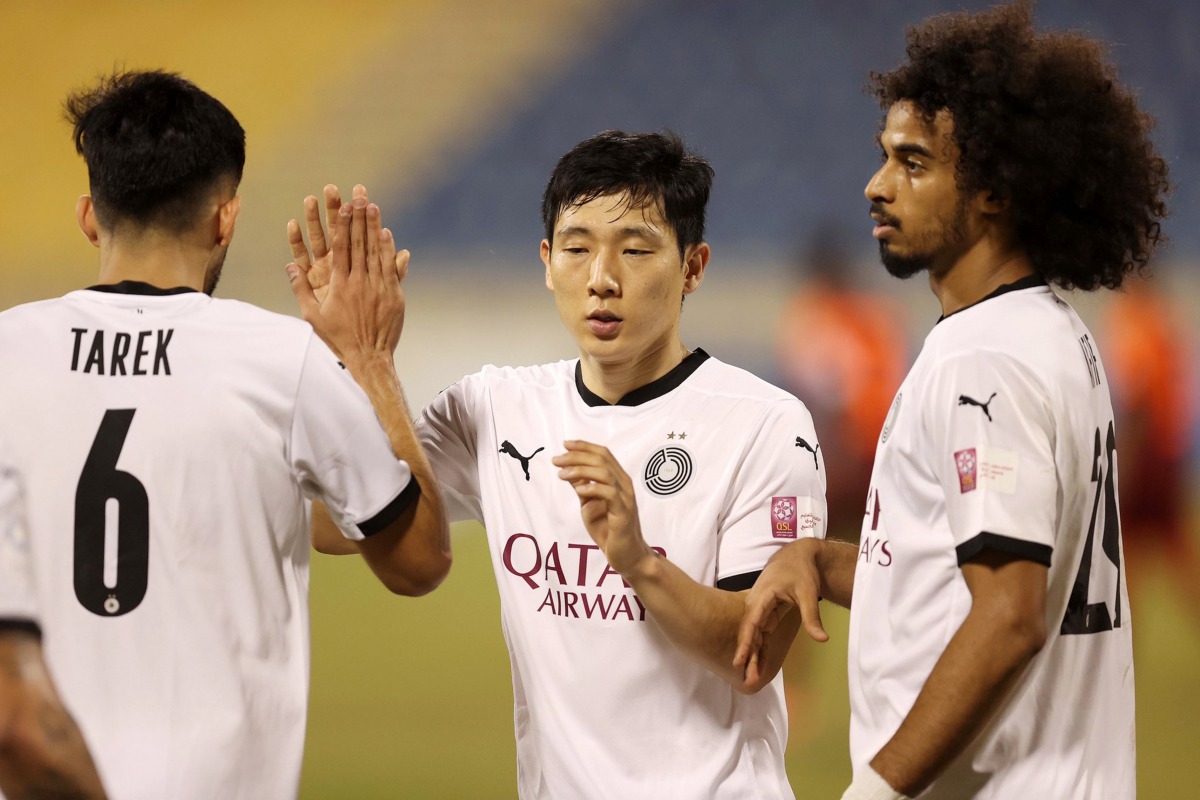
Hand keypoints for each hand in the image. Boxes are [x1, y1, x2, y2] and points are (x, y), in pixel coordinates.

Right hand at [286, 186, 409, 361]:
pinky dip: (388, 250)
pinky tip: (388, 234)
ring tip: (373, 206)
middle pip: (359, 242)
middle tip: (359, 195)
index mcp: (338, 284)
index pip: (340, 247)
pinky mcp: (393, 295)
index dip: (343, 224)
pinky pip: (390, 268)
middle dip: (359, 217)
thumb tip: (289, 265)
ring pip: (375, 251)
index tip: (344, 206)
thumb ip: (300, 288)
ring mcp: (377, 287)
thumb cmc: (337, 339)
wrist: (368, 358)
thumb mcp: (312, 316)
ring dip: (374, 227)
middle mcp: (359, 281)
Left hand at [553, 441, 654, 576]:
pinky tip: (578, 492)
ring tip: (561, 474)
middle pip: (602, 460)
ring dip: (580, 470)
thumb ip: (582, 487)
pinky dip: (592, 489)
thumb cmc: (609, 530)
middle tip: (556, 460)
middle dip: (577, 456)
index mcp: (618, 479)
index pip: (603, 454)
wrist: (627, 555)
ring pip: (605, 473)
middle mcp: (624, 485)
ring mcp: (626, 498)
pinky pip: (609, 494)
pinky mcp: (624, 513)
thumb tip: (567, 469)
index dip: (584, 446)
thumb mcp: (589, 505)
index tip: (564, 444)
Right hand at [733, 538, 828, 685]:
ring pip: (753, 637)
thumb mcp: (808, 592)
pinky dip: (758, 650)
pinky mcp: (765, 615)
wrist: (796, 557)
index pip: (752, 623)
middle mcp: (755, 605)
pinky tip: (757, 666)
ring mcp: (759, 611)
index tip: (739, 660)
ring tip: (751, 679)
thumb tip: (822, 639)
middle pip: (749, 633)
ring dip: (752, 656)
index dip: (745, 642)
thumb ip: (812, 616)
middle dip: (747, 656)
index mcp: (762, 596)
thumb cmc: (800, 572)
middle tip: (748, 679)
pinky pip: (759, 635)